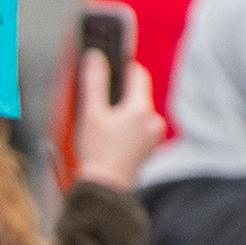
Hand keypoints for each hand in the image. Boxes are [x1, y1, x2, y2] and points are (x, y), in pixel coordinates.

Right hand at [75, 48, 167, 194]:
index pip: (138, 75)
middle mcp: (153, 120)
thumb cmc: (97, 153)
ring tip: (104, 127)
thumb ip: (94, 83)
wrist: (106, 187)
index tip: (112, 67)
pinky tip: (112, 141)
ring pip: (139, 114)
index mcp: (140, 108)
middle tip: (100, 104)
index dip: (125, 69)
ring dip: (124, 115)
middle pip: (138, 96)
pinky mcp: (149, 149)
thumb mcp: (91, 115)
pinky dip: (128, 130)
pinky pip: (140, 130)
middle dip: (120, 97)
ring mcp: (154, 136)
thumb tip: (95, 57)